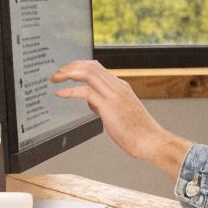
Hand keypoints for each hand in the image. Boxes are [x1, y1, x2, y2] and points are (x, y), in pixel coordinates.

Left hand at [51, 60, 192, 176]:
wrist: (152, 141)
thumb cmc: (137, 131)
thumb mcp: (120, 112)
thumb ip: (106, 104)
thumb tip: (92, 103)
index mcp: (120, 86)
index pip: (96, 67)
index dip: (79, 66)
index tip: (66, 71)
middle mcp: (117, 86)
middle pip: (90, 66)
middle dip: (70, 66)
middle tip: (57, 73)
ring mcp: (114, 94)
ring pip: (87, 73)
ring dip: (68, 74)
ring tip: (55, 79)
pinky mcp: (109, 106)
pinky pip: (85, 92)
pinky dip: (70, 91)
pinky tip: (60, 93)